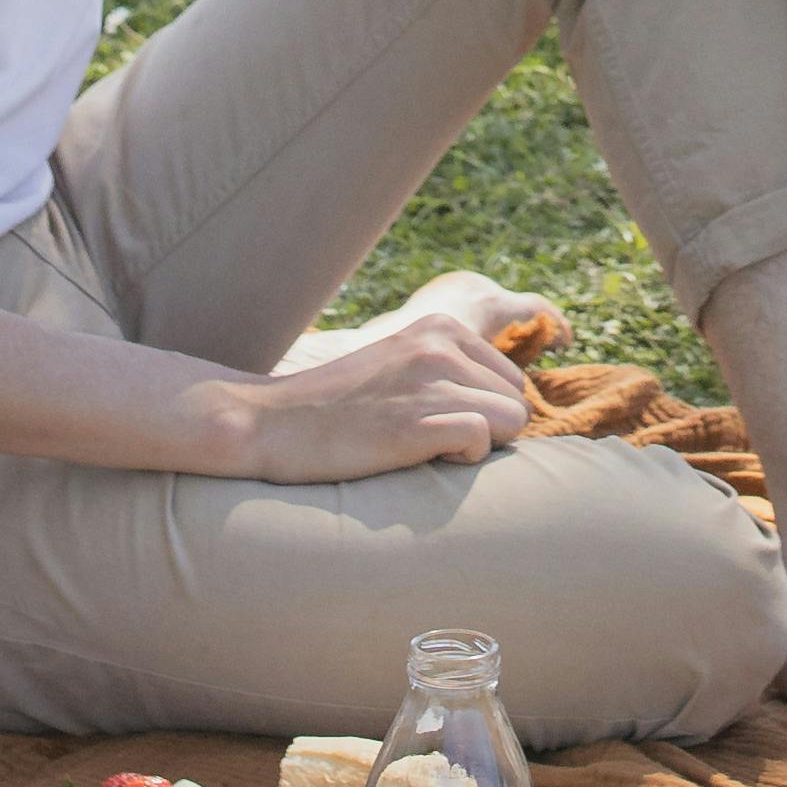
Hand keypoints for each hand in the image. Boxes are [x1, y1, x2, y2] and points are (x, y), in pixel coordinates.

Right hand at [227, 314, 537, 480]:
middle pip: (516, 403)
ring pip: (510, 422)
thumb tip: (512, 407)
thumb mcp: (400, 365)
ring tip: (422, 447)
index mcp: (441, 327)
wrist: (270, 424)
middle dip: (486, 430)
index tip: (436, 421)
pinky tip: (418, 457)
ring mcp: (430, 382)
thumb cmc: (336, 409)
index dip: (482, 412)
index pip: (511, 380)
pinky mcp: (418, 422)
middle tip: (429, 437)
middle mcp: (442, 346)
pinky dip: (461, 459)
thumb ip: (448, 370)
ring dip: (475, 447)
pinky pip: (482, 440)